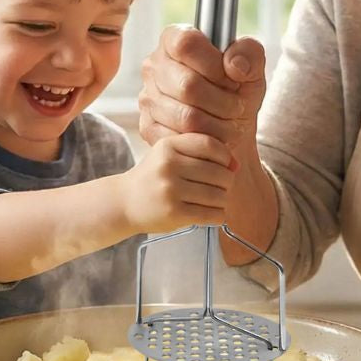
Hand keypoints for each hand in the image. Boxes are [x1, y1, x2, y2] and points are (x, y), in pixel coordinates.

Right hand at [120, 134, 234, 232]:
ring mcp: (170, 190)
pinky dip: (218, 215)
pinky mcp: (174, 213)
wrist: (125, 202)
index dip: (226, 157)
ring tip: (213, 202)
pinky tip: (211, 214)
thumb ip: (201, 153)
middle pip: (219, 173)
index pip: (210, 145)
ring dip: (222, 201)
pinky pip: (211, 214)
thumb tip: (235, 165)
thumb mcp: (170, 154)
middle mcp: (168, 165)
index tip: (226, 166)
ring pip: (218, 195)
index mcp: (168, 146)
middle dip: (226, 182)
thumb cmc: (154, 177)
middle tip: (219, 188)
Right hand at [138, 25, 266, 149]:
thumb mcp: (252, 67)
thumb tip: (234, 65)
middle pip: (187, 85)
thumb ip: (249, 54)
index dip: (213, 64)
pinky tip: (213, 135)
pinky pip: (179, 139)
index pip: (186, 44)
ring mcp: (147, 97)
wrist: (230, 130)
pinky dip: (203, 141)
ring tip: (228, 122)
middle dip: (222, 101)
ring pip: (186, 116)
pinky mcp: (148, 127)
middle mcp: (154, 65)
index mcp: (174, 39)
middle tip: (236, 106)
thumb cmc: (237, 92)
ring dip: (217, 124)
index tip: (231, 79)